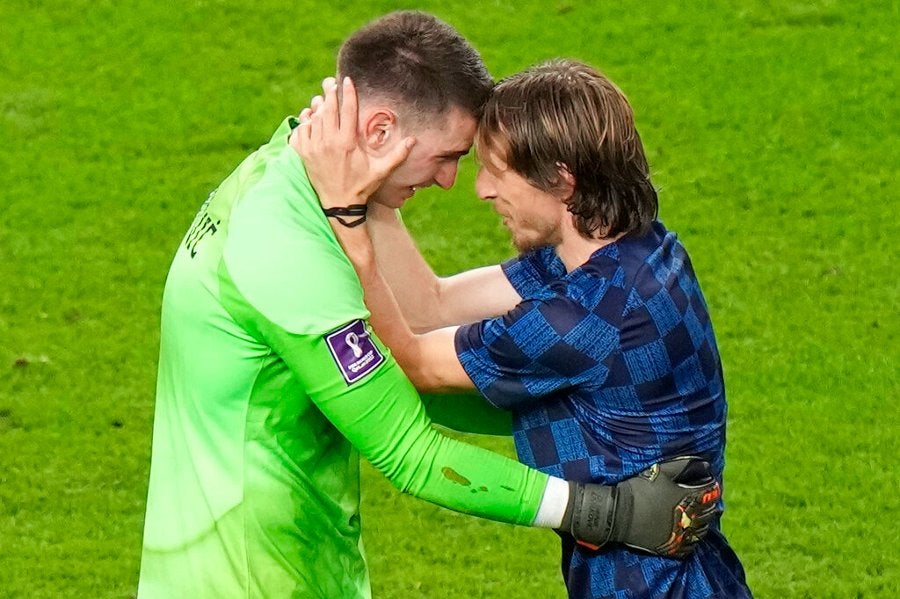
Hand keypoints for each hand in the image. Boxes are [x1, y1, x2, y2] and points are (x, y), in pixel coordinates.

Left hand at [291, 77, 415, 209]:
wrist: (338, 203)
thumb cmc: (361, 186)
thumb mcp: (381, 171)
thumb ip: (397, 155)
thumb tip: (413, 141)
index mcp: (347, 143)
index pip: (348, 111)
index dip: (348, 94)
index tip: (348, 81)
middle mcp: (328, 142)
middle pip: (328, 109)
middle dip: (330, 94)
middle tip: (331, 83)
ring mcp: (314, 147)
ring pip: (314, 118)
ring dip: (318, 106)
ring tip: (322, 98)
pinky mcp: (303, 154)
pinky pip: (300, 131)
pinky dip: (304, 121)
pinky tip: (309, 116)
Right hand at [561, 456, 721, 557]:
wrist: (618, 513)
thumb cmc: (638, 489)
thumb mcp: (659, 471)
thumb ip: (681, 465)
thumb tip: (703, 463)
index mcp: (686, 499)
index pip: (709, 493)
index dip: (711, 488)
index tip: (710, 484)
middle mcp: (687, 518)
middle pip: (708, 513)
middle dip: (708, 505)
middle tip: (705, 501)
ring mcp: (679, 535)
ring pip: (701, 531)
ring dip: (702, 523)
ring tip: (698, 517)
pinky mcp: (670, 547)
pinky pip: (689, 546)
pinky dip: (692, 540)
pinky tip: (688, 534)